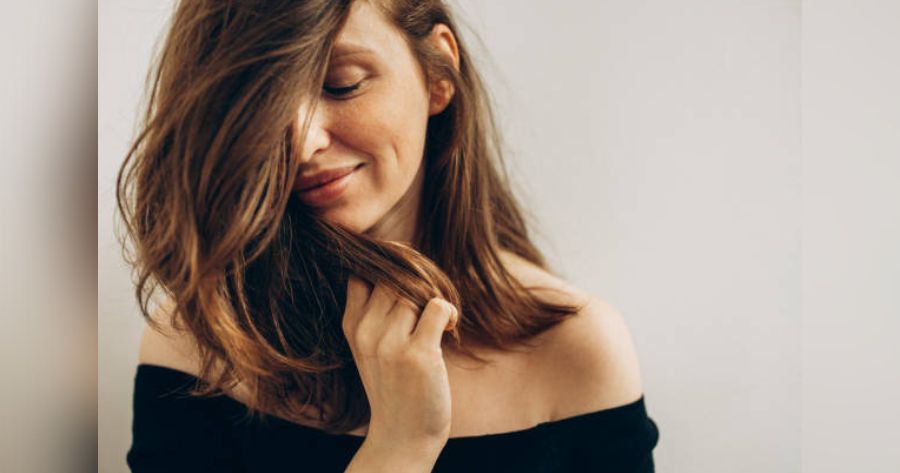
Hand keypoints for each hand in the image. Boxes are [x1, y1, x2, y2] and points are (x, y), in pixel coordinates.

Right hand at [342, 276, 457, 447]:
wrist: (402, 436)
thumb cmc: (394, 386)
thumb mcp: (371, 347)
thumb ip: (377, 312)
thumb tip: (403, 266)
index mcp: (352, 327)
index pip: (363, 274)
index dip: (387, 268)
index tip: (407, 280)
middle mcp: (367, 332)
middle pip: (394, 279)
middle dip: (418, 284)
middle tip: (431, 304)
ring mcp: (391, 344)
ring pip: (417, 291)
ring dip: (436, 298)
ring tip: (441, 321)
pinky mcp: (418, 355)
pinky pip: (438, 307)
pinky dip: (449, 312)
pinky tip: (450, 329)